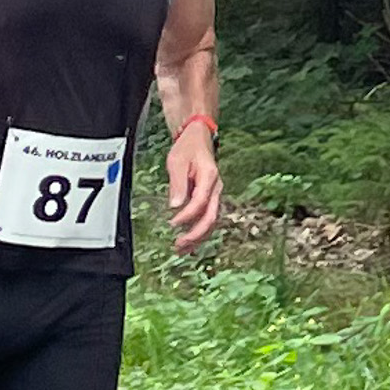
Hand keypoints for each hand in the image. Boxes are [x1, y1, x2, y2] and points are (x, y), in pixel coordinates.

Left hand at [166, 124, 221, 250]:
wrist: (197, 139)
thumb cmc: (187, 148)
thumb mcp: (177, 161)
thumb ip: (177, 184)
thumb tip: (175, 206)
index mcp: (209, 177)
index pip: (200, 202)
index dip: (187, 216)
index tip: (172, 223)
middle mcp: (216, 188)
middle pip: (210, 217)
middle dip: (195, 234)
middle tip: (179, 245)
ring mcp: (215, 195)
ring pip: (211, 221)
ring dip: (198, 237)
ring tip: (182, 250)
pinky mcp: (211, 199)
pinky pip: (208, 218)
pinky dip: (199, 232)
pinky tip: (189, 242)